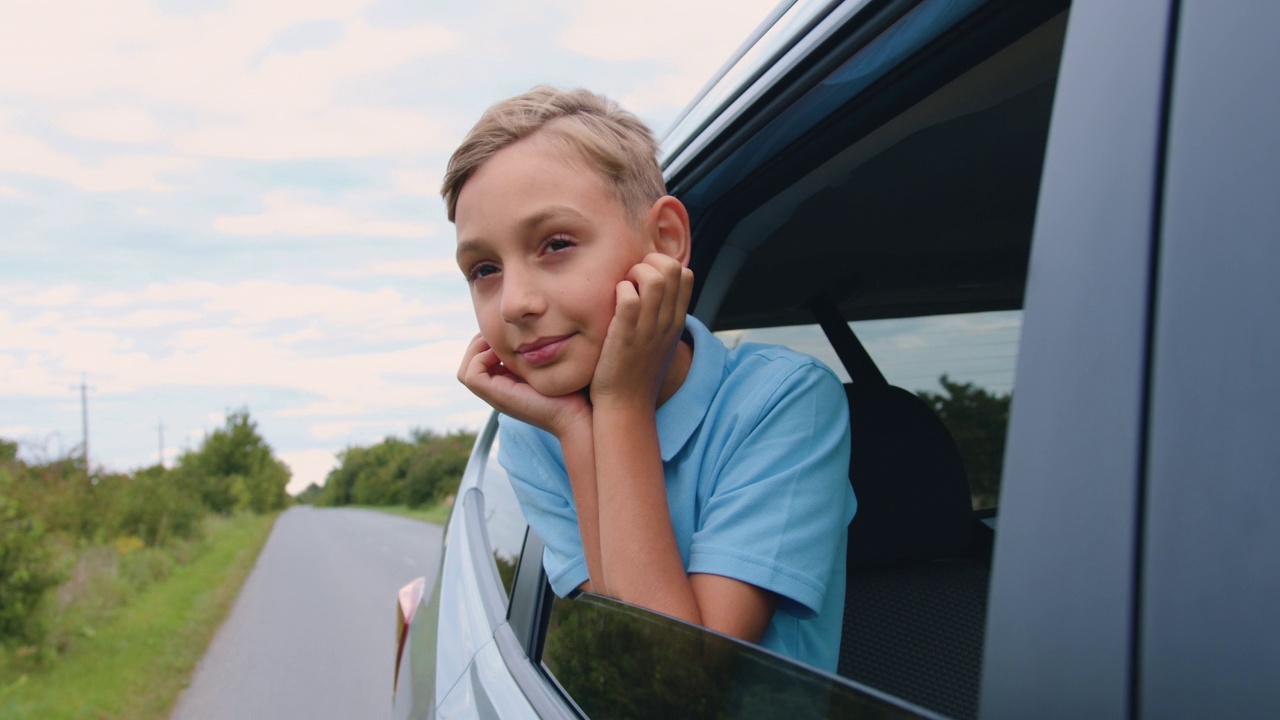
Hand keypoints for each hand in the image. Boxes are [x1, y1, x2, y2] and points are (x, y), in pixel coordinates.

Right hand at [458, 334, 590, 437]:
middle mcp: (499, 391)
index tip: (510, 330)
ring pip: (467, 370)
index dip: (491, 340)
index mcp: (510, 383)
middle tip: (502, 332)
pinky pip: (470, 375)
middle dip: (481, 342)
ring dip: (478, 349)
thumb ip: (542, 348)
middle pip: (472, 363)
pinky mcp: (496, 397)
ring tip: (500, 341)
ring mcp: (496, 396)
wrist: (578, 415)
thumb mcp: (553, 363)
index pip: (484, 358)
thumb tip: (540, 323)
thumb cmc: (575, 390)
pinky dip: (480, 358)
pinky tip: (503, 353)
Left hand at [591, 253, 693, 405]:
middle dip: (649, 263)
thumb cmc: (636, 374)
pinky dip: (619, 291)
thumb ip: (661, 317)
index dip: (664, 265)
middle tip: (631, 280)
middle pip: (673, 269)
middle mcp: (667, 322)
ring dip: (634, 273)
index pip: (686, 274)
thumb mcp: (659, 343)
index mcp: (676, 322)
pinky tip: (611, 303)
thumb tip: (654, 292)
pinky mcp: (625, 335)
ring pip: (654, 278)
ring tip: (622, 289)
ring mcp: (648, 329)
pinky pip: (628, 297)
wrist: (626, 406)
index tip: (644, 279)